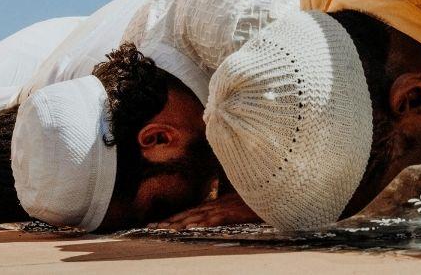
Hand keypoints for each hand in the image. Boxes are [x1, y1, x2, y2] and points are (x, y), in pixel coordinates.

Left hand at [146, 191, 260, 229]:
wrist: (270, 191)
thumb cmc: (255, 197)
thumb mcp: (238, 201)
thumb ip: (226, 203)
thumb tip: (218, 206)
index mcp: (215, 204)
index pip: (190, 212)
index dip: (174, 217)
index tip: (158, 222)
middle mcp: (215, 205)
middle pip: (187, 215)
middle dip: (169, 221)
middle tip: (151, 227)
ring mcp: (222, 208)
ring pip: (195, 217)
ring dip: (178, 224)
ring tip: (162, 229)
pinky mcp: (230, 212)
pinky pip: (212, 219)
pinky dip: (200, 224)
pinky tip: (189, 228)